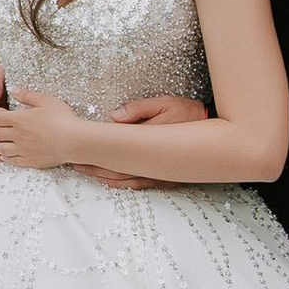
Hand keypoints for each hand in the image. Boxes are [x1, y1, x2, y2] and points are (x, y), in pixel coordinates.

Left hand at [0, 84, 89, 172]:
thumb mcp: (46, 100)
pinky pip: (12, 161)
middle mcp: (18, 135)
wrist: (74, 141)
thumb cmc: (62, 118)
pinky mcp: (30, 161)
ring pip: (2, 149)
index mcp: (19, 119)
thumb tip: (14, 89)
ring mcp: (23, 149)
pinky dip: (5, 158)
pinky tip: (3, 157)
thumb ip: (27, 95)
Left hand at [80, 92, 216, 192]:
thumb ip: (139, 109)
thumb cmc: (186, 113)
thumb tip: (114, 117)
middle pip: (116, 166)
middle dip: (94, 165)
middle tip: (74, 163)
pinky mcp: (165, 179)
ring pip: (125, 178)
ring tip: (85, 172)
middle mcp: (152, 161)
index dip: (95, 149)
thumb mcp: (165, 103)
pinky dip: (121, 184)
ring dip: (104, 176)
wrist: (213, 130)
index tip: (77, 148)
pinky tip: (109, 182)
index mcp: (148, 140)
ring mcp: (158, 172)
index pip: (116, 147)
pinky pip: (138, 184)